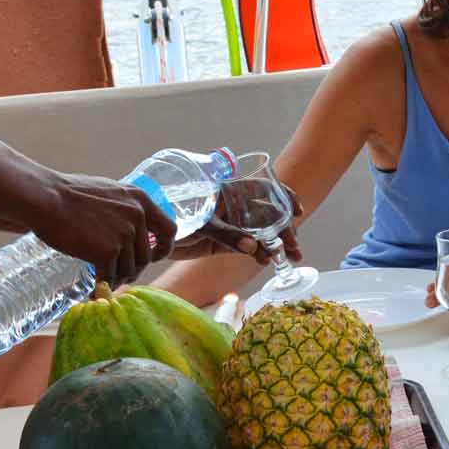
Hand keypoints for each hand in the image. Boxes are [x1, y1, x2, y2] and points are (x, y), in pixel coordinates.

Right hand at [32, 172, 177, 287]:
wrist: (46, 199)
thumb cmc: (69, 194)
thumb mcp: (108, 191)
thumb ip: (123, 207)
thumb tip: (130, 225)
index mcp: (141, 200)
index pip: (169, 229)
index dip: (164, 247)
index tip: (154, 255)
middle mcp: (137, 217)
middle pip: (146, 256)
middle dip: (134, 269)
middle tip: (121, 275)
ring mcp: (123, 235)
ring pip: (129, 269)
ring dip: (119, 279)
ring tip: (106, 280)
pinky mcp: (106, 252)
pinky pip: (110, 277)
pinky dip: (103, 286)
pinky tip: (95, 289)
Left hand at [173, 179, 303, 261]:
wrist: (151, 236)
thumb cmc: (173, 215)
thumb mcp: (202, 222)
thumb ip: (228, 234)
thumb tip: (254, 247)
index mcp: (230, 190)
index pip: (264, 188)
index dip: (284, 197)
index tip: (297, 211)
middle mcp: (234, 207)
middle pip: (268, 214)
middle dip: (285, 229)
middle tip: (294, 246)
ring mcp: (231, 226)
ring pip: (261, 233)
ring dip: (276, 244)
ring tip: (289, 257)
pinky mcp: (224, 244)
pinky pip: (248, 248)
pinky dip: (259, 254)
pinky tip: (266, 260)